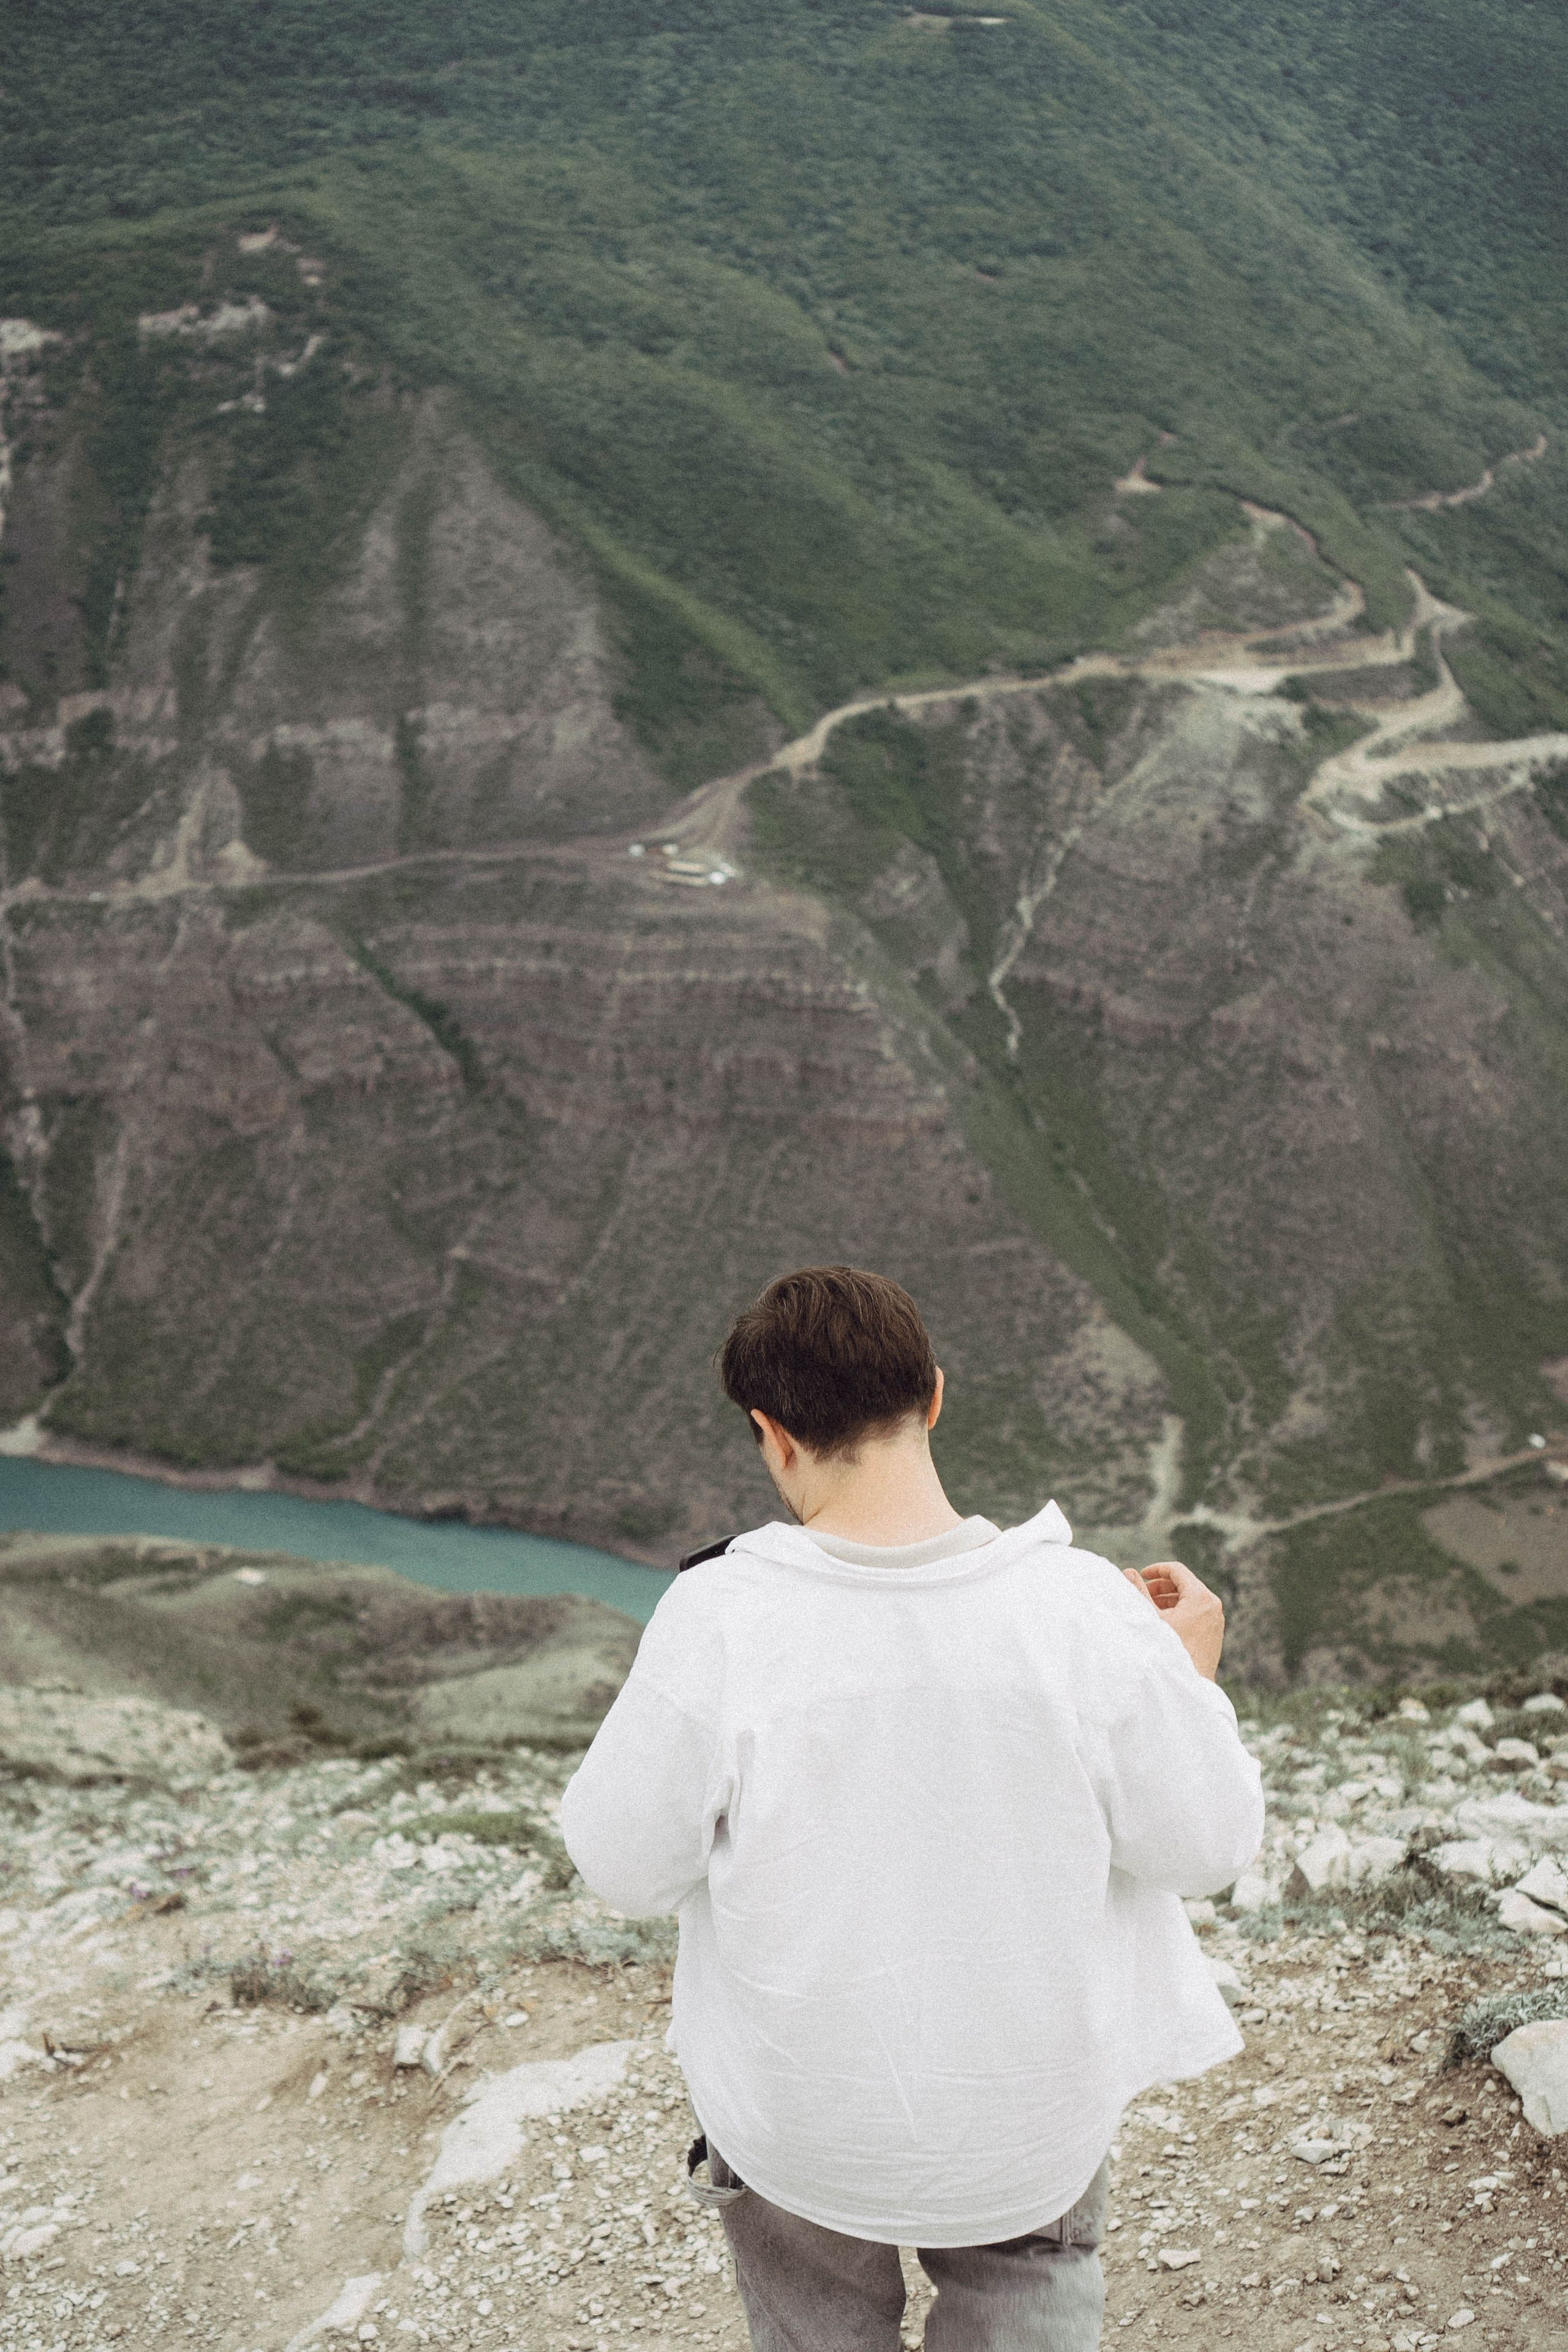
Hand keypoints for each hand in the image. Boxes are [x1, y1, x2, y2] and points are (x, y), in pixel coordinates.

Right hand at [1122, 1558, 1225, 1680]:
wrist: (1191, 1683)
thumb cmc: (1171, 1650)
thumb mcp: (1152, 1618)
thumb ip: (1140, 1592)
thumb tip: (1128, 1572)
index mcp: (1201, 1597)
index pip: (1177, 1570)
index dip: (1156, 1569)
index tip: (1141, 1576)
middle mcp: (1213, 1604)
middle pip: (1184, 1583)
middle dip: (1161, 1586)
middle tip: (1144, 1594)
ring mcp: (1216, 1618)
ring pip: (1190, 1597)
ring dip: (1169, 1598)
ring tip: (1152, 1609)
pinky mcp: (1215, 1630)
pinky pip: (1197, 1610)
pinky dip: (1180, 1609)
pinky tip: (1165, 1621)